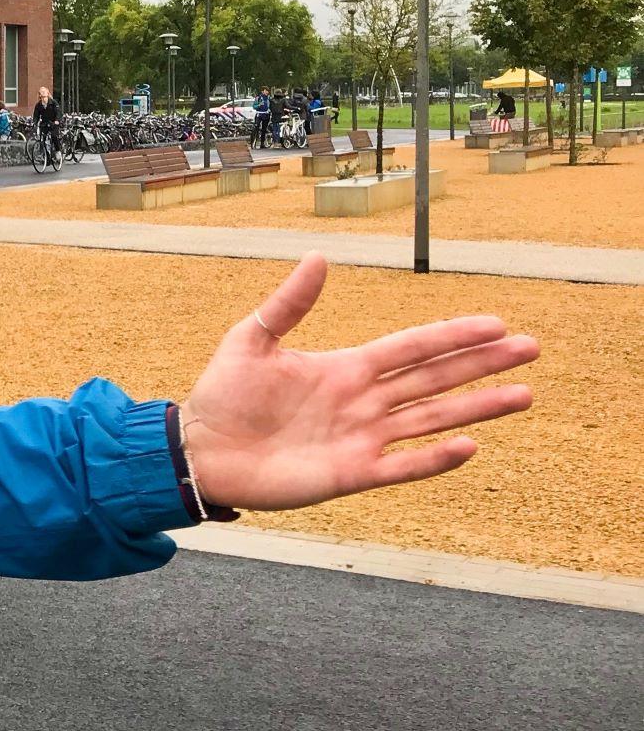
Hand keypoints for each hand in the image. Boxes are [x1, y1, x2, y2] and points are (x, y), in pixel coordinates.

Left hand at [179, 253, 536, 513]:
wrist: (199, 450)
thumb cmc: (223, 396)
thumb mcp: (252, 339)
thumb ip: (289, 303)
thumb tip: (319, 257)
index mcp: (345, 368)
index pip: (411, 347)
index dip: (452, 335)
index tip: (496, 323)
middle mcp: (363, 402)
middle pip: (435, 379)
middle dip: (482, 364)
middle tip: (530, 348)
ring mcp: (361, 438)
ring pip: (432, 420)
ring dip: (477, 407)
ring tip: (523, 394)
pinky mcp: (350, 474)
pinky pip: (401, 465)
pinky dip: (434, 457)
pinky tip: (469, 445)